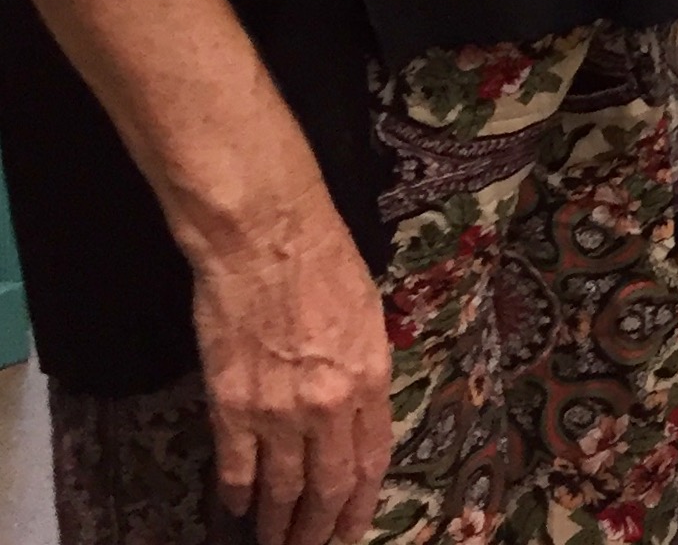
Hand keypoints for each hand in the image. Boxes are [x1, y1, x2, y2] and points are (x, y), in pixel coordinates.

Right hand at [189, 181, 393, 544]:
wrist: (267, 238)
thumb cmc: (325, 260)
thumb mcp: (368, 314)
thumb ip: (364, 369)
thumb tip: (357, 410)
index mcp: (371, 378)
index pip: (371, 460)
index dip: (360, 503)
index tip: (352, 529)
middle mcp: (329, 405)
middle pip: (328, 487)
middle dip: (320, 529)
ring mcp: (278, 411)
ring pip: (282, 489)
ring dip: (279, 524)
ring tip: (275, 544)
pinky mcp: (231, 408)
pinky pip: (236, 469)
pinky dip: (238, 495)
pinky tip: (238, 508)